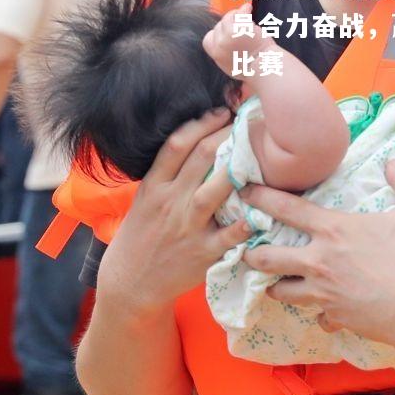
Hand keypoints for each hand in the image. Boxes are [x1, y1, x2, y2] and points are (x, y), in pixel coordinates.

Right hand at [96, 107, 248, 314]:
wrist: (130, 283)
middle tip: (249, 122)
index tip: (221, 111)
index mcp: (154, 186)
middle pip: (201, 157)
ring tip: (261, 153)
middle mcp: (170, 202)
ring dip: (239, 168)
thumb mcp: (145, 199)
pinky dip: (246, 222)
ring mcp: (187, 227)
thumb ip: (168, 174)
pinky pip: (229, 235)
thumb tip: (198, 141)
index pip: (177, 143)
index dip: (201, 122)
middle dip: (228, 134)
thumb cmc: (142, 236)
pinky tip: (263, 209)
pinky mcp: (203, 253)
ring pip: (215, 190)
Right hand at [202, 3, 268, 75]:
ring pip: (227, 18)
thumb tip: (223, 43)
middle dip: (229, 24)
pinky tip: (248, 8)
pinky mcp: (241, 29)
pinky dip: (244, 9)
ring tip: (245, 14)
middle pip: (219, 26)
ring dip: (235, 14)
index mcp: (216, 54)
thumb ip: (223, 54)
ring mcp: (229, 36)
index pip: (208, 38)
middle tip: (240, 25)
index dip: (217, 34)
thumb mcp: (230, 66)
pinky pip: (239, 13)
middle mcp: (220, 44)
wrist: (264, 68)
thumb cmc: (252, 68)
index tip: (227, 33)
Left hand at [239, 159, 394, 347]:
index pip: (286, 209)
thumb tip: (394, 162)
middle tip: (245, 250)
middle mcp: (319, 262)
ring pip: (282, 292)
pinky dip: (320, 314)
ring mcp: (323, 293)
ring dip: (275, 286)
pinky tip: (326, 312)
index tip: (244, 191)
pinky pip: (318, 317)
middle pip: (268, 258)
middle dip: (251, 254)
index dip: (260, 197)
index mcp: (333, 230)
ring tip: (273, 284)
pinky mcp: (335, 317)